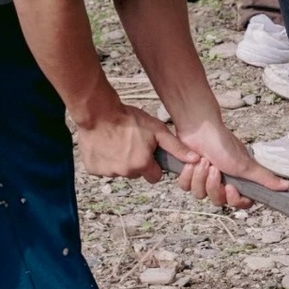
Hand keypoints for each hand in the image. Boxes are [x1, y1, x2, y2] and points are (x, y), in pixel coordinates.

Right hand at [78, 105, 192, 180]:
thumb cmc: (128, 119)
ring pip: (119, 171)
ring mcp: (108, 171)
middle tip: (133, 144)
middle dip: (136, 163)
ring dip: (120, 161)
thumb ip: (176, 147)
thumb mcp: (157, 130)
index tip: (149, 154)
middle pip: (136, 173)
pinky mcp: (93, 169)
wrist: (98, 112)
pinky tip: (106, 146)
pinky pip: (103, 169)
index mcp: (142, 164)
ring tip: (118, 142)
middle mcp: (125, 172)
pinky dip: (105, 160)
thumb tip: (195, 159)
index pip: (154, 176)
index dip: (153, 165)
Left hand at [172, 118, 287, 207]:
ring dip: (201, 177)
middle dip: (214, 185)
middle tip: (216, 168)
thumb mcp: (246, 165)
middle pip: (218, 201)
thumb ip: (265, 179)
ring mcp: (205, 180)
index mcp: (238, 181)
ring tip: (205, 161)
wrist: (199, 129)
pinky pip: (186, 187)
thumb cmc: (222, 143)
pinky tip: (193, 162)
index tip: (231, 189)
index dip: (234, 200)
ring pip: (200, 195)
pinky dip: (188, 174)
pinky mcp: (189, 176)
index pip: (240, 203)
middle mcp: (222, 182)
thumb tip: (286, 187)